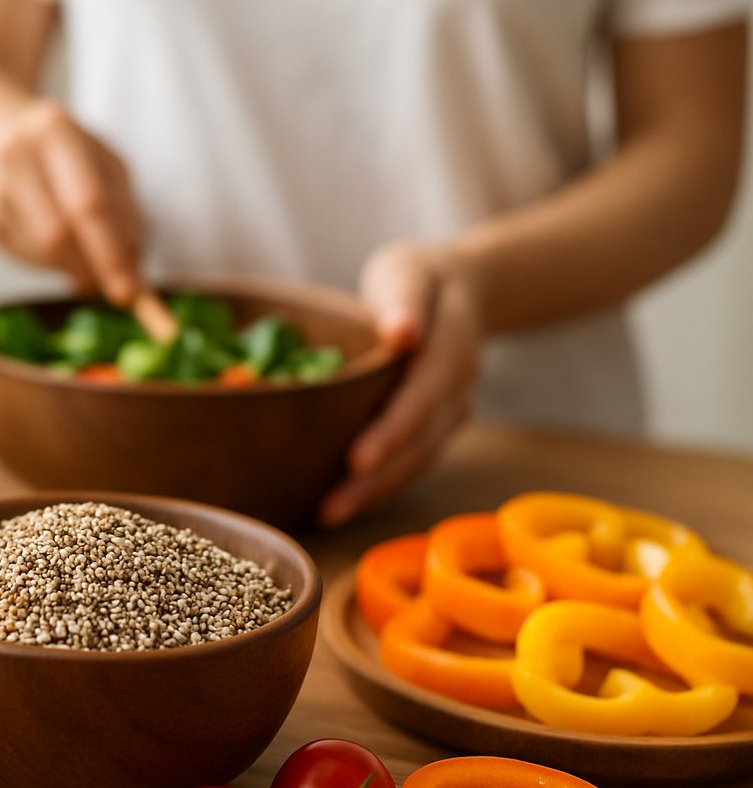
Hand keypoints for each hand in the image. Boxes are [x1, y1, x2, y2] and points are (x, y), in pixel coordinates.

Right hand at [0, 100, 143, 304]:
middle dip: (92, 270)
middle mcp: (15, 154)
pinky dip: (53, 265)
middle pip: (57, 232)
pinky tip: (63, 252)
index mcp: (54, 130)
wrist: (1, 139)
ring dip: (74, 269)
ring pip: (40, 252)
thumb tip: (132, 271)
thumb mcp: (106, 165)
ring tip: (92, 264)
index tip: (131, 290)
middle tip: (117, 293)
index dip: (111, 252)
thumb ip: (125, 214)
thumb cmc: (66, 156)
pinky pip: (25, 258)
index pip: (87, 202)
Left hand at [319, 242, 484, 526]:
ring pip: (419, 459)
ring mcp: (451, 410)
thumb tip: (403, 332)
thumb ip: (405, 301)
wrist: (457, 290)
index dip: (392, 430)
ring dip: (376, 492)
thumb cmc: (418, 278)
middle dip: (377, 477)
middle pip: (421, 440)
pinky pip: (414, 461)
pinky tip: (347, 502)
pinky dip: (383, 485)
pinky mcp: (437, 426)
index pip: (423, 395)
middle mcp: (458, 386)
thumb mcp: (409, 273)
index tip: (356, 460)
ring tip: (329, 514)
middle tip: (329, 507)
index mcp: (452, 347)